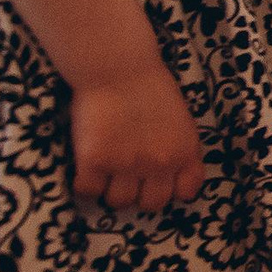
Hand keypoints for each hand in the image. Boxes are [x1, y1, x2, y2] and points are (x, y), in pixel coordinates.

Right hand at [71, 67, 206, 210]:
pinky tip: (87, 169)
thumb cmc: (150, 86)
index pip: (186, 192)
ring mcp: (127, 165)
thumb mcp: (182, 119)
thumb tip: (173, 174)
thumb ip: (180, 147)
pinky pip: (88, 191)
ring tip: (106, 173)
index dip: (171, 190)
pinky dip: (86, 184)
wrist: (118, 68)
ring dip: (111, 190)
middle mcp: (159, 164)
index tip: (158, 182)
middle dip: (140, 194)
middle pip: (151, 204)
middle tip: (128, 179)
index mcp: (185, 152)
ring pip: (119, 202)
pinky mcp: (95, 161)